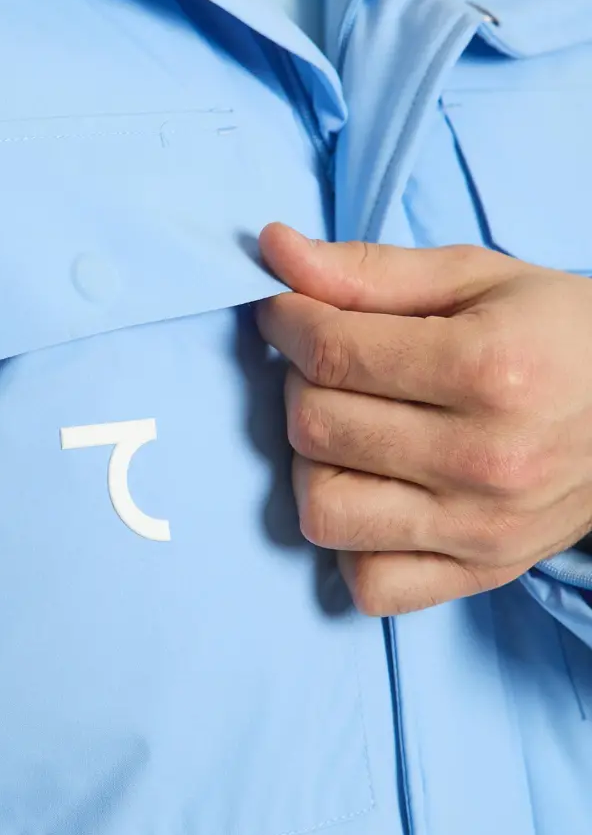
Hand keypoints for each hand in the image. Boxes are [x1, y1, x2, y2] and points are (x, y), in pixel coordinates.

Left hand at [256, 225, 591, 615]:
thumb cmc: (561, 334)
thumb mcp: (478, 277)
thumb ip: (370, 270)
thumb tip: (272, 249)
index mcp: (487, 369)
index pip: (331, 353)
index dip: (287, 323)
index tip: (286, 312)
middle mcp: (483, 459)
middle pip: (316, 428)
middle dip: (300, 384)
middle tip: (328, 365)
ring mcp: (480, 529)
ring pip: (324, 511)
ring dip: (314, 464)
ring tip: (348, 432)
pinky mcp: (481, 575)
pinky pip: (370, 586)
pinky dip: (352, 543)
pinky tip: (373, 495)